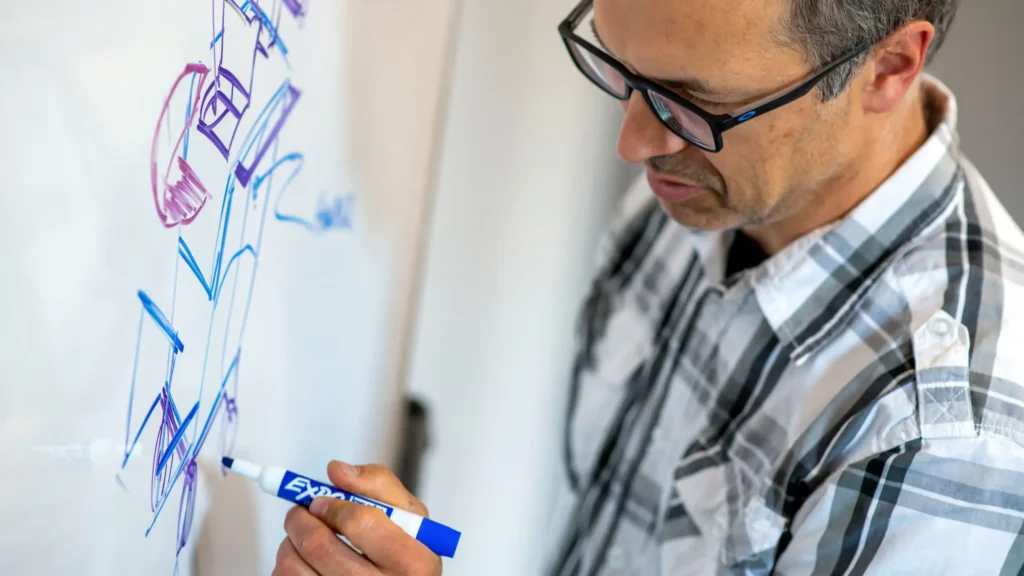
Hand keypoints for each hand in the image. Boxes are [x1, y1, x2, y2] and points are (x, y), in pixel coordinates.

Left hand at [274, 461, 441, 575]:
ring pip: (293, 566)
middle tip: (302, 512)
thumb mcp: (411, 516)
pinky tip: (305, 563)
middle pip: (319, 546)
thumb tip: (337, 471)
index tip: (323, 501)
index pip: (359, 522)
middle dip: (301, 518)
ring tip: (305, 538)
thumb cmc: (406, 552)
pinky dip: (288, 565)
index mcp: (410, 561)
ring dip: (290, 542)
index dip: (333, 504)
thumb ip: (379, 484)